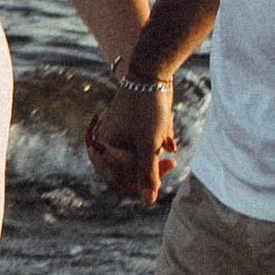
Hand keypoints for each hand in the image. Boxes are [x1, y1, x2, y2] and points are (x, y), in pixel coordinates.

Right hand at [86, 81, 174, 206]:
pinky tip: (165, 132)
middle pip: (129, 170)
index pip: (117, 179)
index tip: (156, 183)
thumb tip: (148, 201)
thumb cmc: (147, 109)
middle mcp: (107, 141)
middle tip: (171, 164)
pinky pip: (143, 145)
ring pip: (138, 157)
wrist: (152, 73)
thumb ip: (148, 174)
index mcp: (103, 146)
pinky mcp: (131, 127)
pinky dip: (155, 143)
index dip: (137, 186)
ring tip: (166, 139)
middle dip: (151, 168)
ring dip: (155, 154)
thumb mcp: (149, 144)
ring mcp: (118, 134)